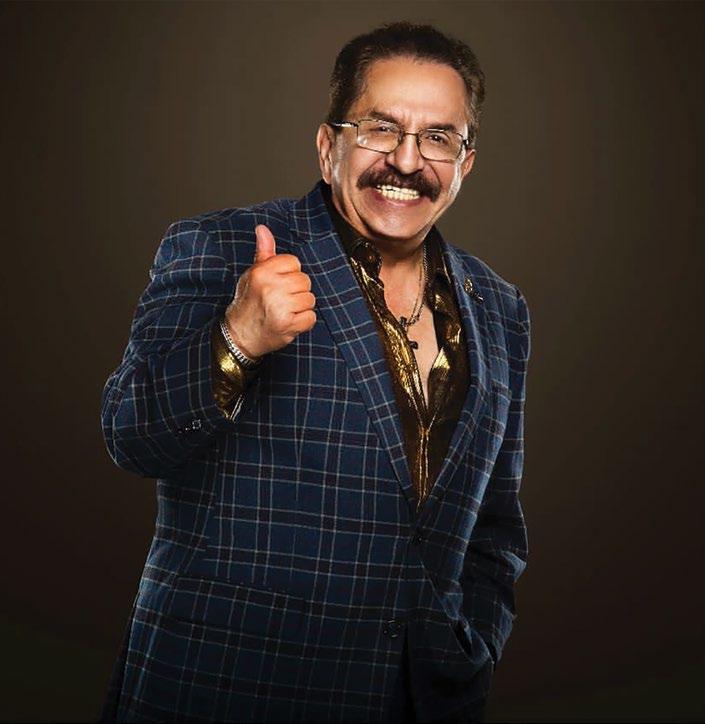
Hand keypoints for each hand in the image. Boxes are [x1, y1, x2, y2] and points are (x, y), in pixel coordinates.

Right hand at [224, 224, 315, 358]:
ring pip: (310, 299)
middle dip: (296, 291)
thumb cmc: (247, 303)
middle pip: (304, 280)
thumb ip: (263, 252)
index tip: (278, 284)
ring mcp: (280, 307)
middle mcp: (271, 288)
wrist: (239, 335)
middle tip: (281, 300)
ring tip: (285, 311)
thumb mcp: (252, 275)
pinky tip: (289, 322)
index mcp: (262, 272)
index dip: (289, 273)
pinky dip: (303, 322)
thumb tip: (263, 229)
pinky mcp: (288, 324)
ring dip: (301, 307)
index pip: (294, 262)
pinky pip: (311, 317)